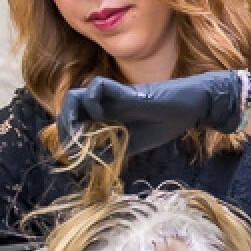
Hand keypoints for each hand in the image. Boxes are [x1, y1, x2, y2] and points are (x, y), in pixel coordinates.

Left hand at [56, 71, 245, 154]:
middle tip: (73, 146)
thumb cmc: (162, 125)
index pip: (72, 121)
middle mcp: (103, 106)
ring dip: (71, 114)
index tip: (73, 156)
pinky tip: (102, 117)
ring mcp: (111, 97)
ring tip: (80, 131)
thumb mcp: (131, 146)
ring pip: (75, 95)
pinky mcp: (123, 90)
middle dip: (63, 128)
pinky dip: (92, 101)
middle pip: (68, 108)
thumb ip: (111, 152)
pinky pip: (96, 86)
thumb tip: (87, 164)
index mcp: (103, 117)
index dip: (66, 137)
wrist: (187, 111)